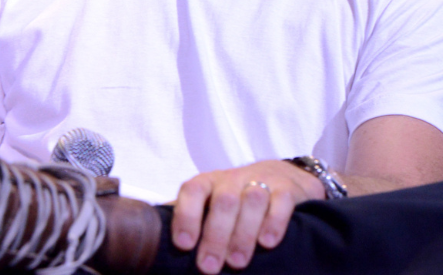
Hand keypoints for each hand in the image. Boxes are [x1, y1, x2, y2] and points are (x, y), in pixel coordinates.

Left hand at [171, 160, 324, 273]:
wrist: (281, 175)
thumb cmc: (236, 198)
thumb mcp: (210, 204)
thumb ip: (188, 219)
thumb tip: (155, 245)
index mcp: (208, 183)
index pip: (192, 190)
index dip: (186, 215)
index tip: (183, 245)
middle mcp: (232, 180)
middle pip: (223, 200)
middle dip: (215, 236)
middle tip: (209, 267)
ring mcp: (260, 181)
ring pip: (251, 199)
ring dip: (243, 233)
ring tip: (237, 262)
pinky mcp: (286, 188)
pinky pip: (280, 200)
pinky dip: (274, 222)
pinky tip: (267, 242)